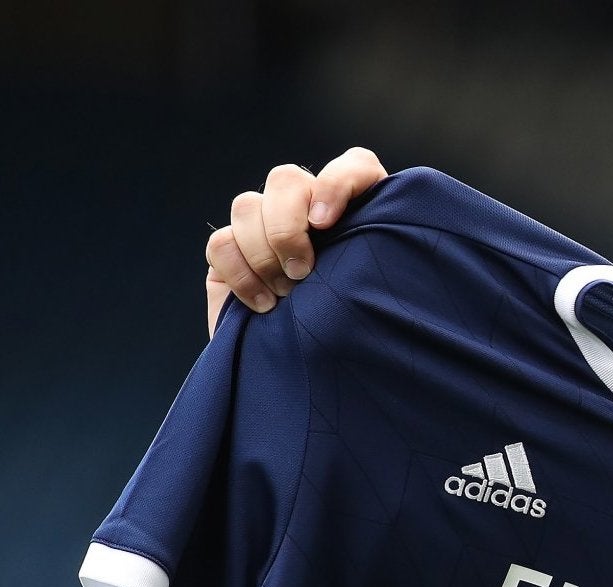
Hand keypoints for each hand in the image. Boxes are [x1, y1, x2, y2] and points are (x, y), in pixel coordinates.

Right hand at [204, 147, 388, 335]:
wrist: (325, 382)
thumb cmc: (365, 340)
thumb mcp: (382, 303)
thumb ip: (377, 267)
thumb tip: (371, 246)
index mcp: (359, 214)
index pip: (354, 167)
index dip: (338, 183)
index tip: (327, 224)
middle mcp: (311, 213)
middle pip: (286, 179)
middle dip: (288, 225)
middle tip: (304, 273)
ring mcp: (267, 231)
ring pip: (247, 205)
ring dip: (264, 253)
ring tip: (288, 295)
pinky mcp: (233, 255)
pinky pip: (220, 243)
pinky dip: (240, 273)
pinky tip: (265, 305)